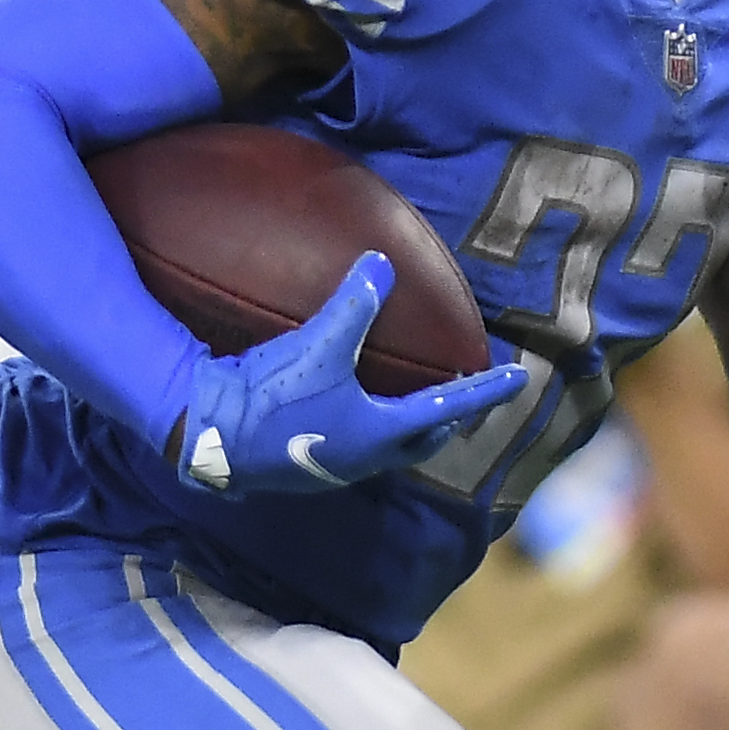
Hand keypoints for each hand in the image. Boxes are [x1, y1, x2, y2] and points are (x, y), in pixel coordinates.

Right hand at [170, 252, 536, 497]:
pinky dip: (373, 427)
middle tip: (467, 397)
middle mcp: (366, 457)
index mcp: (381, 432)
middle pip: (422, 439)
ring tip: (419, 405)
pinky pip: (358, 446)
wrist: (211, 438)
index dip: (484, 390)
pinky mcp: (306, 464)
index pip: (448, 407)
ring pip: (390, 448)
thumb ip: (355, 305)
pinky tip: (356, 411)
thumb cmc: (274, 397)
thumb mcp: (319, 345)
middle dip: (448, 418)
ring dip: (410, 427)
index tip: (517, 381)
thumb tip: (383, 263)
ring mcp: (336, 466)